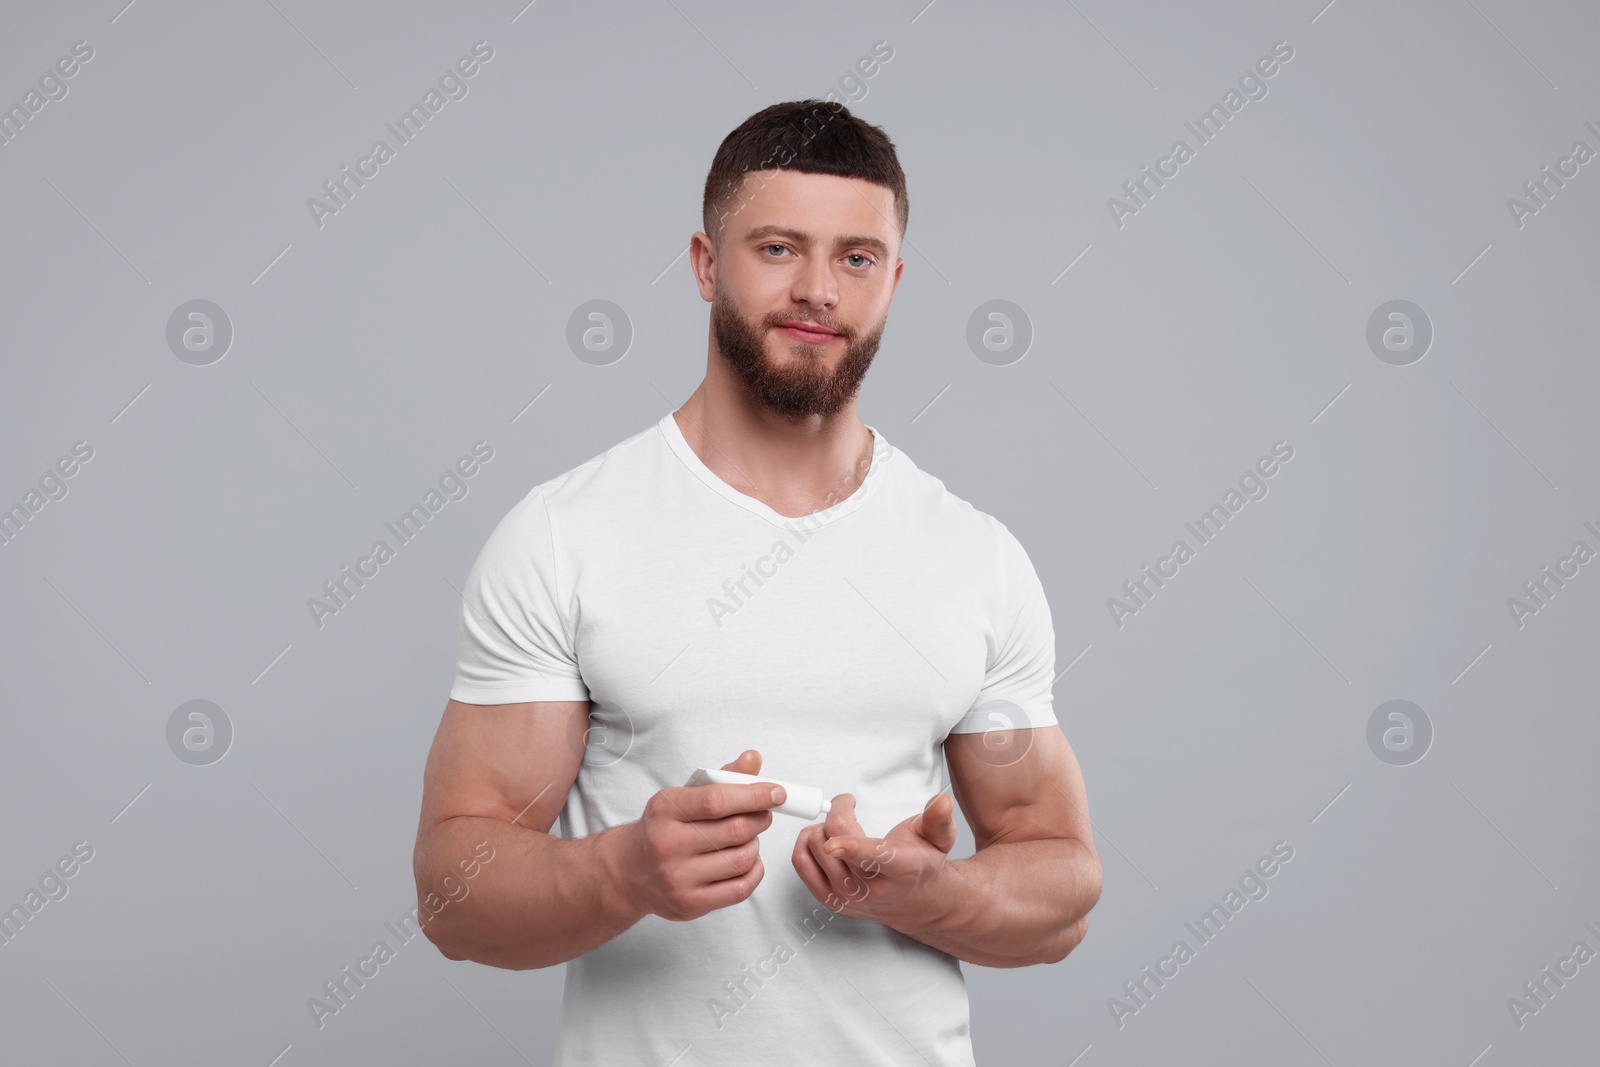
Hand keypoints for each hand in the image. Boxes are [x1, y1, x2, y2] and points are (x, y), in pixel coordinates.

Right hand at [619, 749, 783, 921]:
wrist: (630, 871)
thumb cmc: (663, 828)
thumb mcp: (683, 796)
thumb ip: (721, 778)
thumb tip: (753, 759)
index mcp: (665, 810)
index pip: (718, 800)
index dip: (754, 794)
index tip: (777, 793)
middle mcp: (668, 845)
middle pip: (736, 830)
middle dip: (760, 819)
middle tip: (763, 814)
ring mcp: (679, 878)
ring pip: (742, 859)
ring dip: (755, 845)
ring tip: (746, 839)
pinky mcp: (691, 903)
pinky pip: (741, 887)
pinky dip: (754, 870)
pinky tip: (746, 861)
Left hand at [791, 791, 959, 932]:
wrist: (915, 901)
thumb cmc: (921, 865)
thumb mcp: (939, 839)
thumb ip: (938, 818)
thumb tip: (942, 802)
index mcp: (900, 870)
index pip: (871, 858)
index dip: (849, 848)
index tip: (833, 842)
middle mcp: (871, 889)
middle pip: (832, 842)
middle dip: (837, 813)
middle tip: (848, 808)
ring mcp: (847, 897)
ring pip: (813, 848)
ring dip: (821, 827)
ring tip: (839, 826)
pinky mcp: (829, 900)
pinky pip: (801, 864)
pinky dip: (805, 843)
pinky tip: (822, 838)